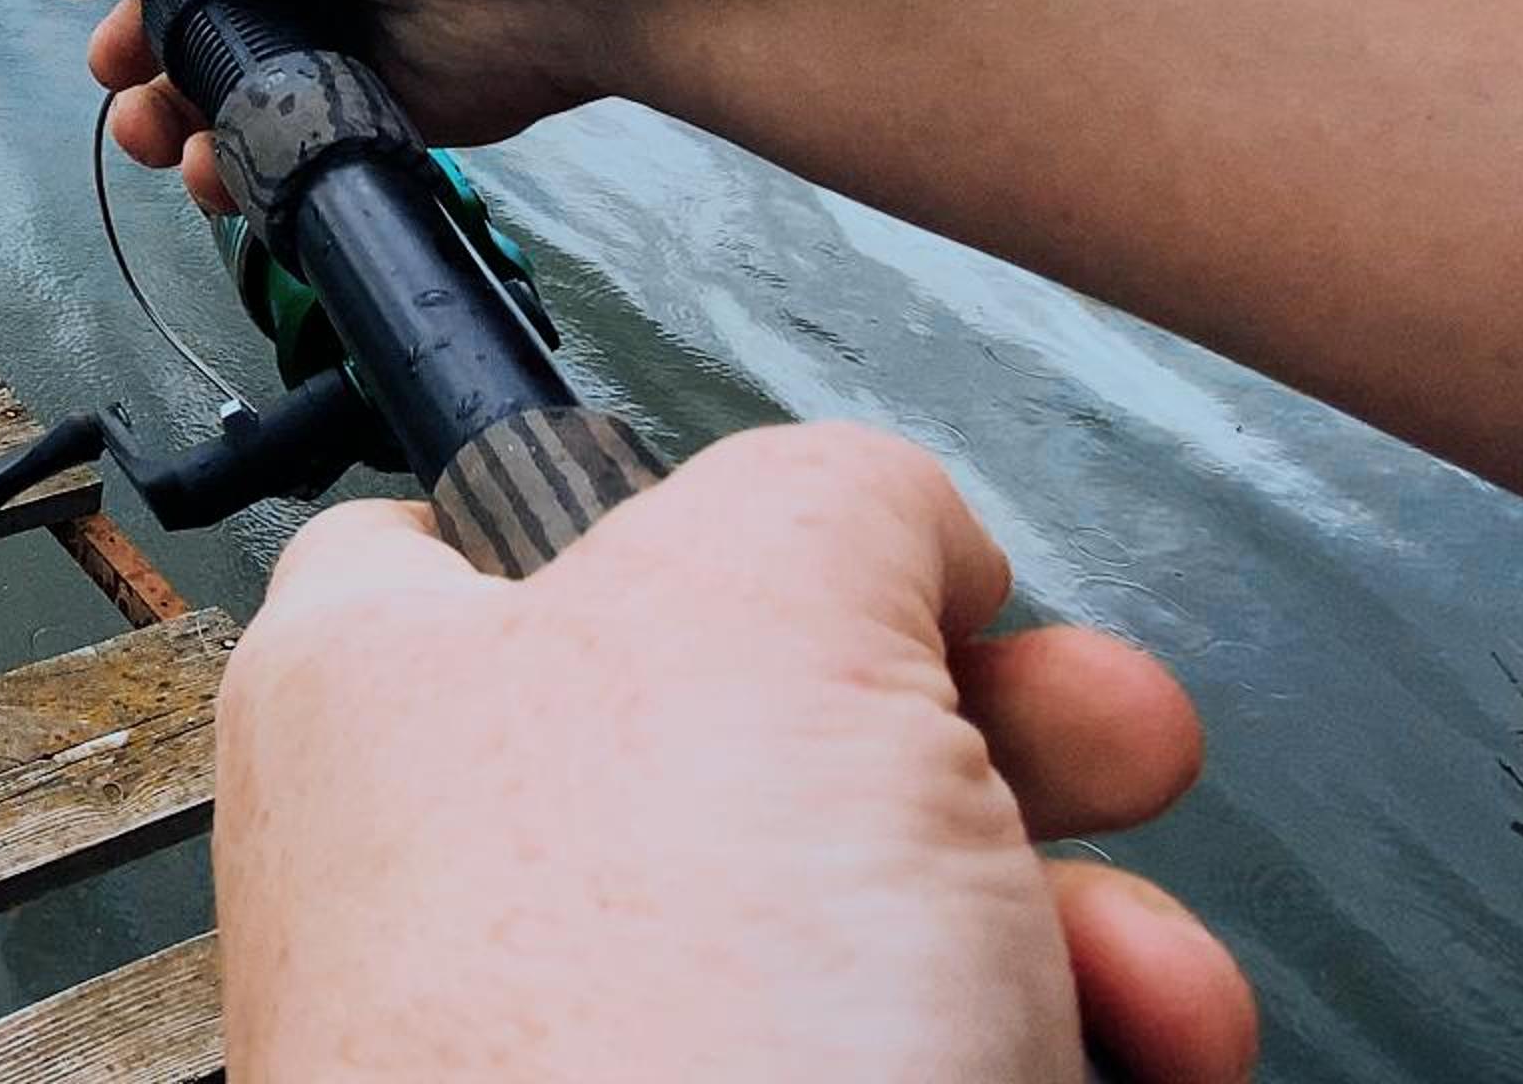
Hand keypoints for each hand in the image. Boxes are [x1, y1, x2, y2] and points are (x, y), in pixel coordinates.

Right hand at [51, 0, 640, 209]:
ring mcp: (343, 21)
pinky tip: (218, 167)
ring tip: (160, 134)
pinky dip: (243, 168)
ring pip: (231, 94)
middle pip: (188, 19)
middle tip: (122, 77)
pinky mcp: (382, 102)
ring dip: (175, 122)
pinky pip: (291, 149)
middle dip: (134, 60)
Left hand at [217, 424, 1255, 1081]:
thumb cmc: (627, 1033)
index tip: (879, 556)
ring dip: (1075, 924)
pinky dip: (1056, 1055)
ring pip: (887, 927)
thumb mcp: (761, 595)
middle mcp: (474, 880)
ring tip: (1133, 984)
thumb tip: (892, 529)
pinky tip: (1120, 1068)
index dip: (713, 522)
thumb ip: (830, 495)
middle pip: (774, 738)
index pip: (497, 536)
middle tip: (1107, 744)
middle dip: (1005, 738)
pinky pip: (924, 1069)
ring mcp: (603, 1060)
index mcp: (390, 690)